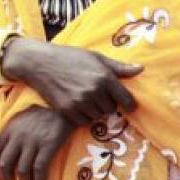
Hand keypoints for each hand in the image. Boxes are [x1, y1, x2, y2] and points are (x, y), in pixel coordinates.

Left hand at [0, 106, 76, 179]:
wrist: (65, 107)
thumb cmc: (43, 114)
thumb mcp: (21, 120)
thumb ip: (10, 134)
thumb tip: (1, 152)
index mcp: (7, 130)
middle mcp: (17, 136)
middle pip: (5, 165)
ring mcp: (32, 141)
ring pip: (22, 170)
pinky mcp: (48, 145)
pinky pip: (40, 169)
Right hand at [1, 37, 141, 124]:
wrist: (39, 62)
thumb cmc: (70, 57)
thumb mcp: (96, 57)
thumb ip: (119, 67)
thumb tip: (141, 69)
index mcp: (105, 77)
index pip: (126, 99)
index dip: (130, 104)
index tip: (129, 106)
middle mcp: (94, 91)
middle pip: (111, 109)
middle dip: (107, 103)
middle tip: (98, 95)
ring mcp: (80, 102)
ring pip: (98, 116)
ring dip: (95, 110)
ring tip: (86, 98)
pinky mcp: (67, 110)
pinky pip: (83, 122)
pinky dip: (83, 116)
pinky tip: (77, 105)